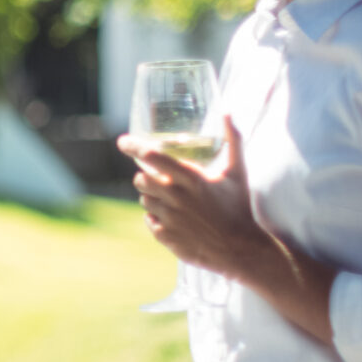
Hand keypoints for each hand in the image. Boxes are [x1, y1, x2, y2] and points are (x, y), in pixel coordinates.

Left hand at [126, 121, 265, 275]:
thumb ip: (233, 140)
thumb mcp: (237, 172)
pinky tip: (176, 219)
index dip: (133, 146)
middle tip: (163, 180)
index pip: (151, 156)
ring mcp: (168, 218)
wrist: (240, 249)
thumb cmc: (238, 207)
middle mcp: (175, 197)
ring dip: (153, 198)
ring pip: (144, 200)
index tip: (122, 141)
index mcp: (190, 179)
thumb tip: (228, 113)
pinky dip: (157, 217)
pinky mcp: (164, 236)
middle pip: (140, 179)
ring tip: (176, 202)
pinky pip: (149, 220)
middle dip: (147, 177)